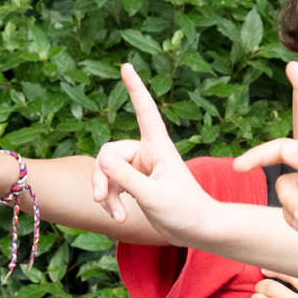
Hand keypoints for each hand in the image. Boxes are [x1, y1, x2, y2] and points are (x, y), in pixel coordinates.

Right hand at [86, 63, 269, 244]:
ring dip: (105, 194)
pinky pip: (111, 185)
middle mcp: (148, 152)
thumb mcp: (153, 196)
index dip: (135, 88)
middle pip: (109, 154)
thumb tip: (104, 158)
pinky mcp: (136, 183)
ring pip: (106, 172)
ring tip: (117, 216)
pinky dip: (110, 201)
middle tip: (99, 199)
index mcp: (159, 147)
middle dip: (101, 178)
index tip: (126, 66)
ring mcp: (140, 168)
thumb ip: (127, 178)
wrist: (198, 231)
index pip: (145, 111)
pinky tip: (118, 216)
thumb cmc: (185, 211)